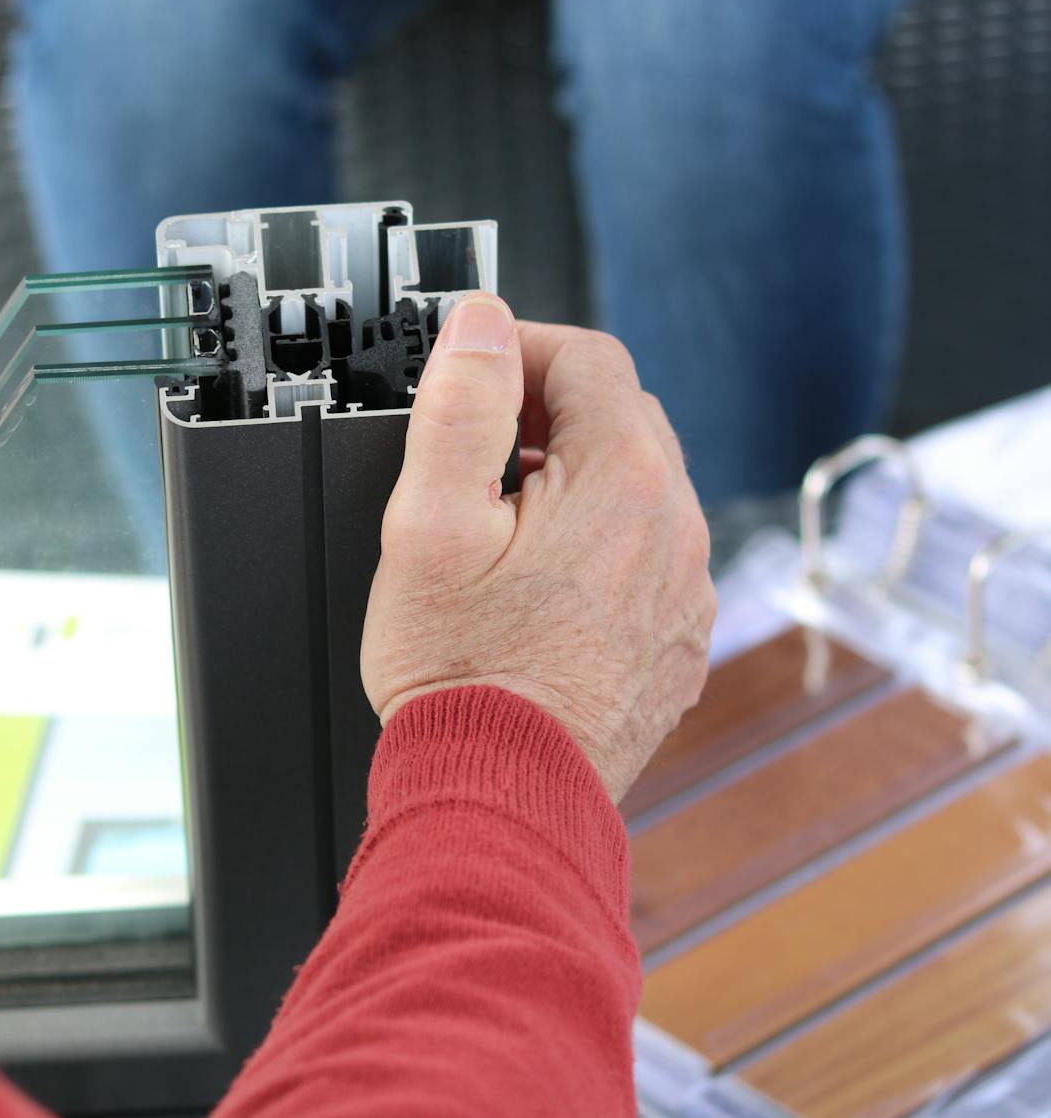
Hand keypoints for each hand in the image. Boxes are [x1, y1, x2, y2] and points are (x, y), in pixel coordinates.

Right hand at [361, 297, 714, 800]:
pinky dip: (602, 551)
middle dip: (549, 415)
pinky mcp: (680, 641)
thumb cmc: (462, 673)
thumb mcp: (429, 521)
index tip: (472, 376)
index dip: (520, 349)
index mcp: (624, 478)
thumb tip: (484, 324)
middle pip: (622, 416)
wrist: (504, 793)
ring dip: (578, 484)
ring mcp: (688, 589)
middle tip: (475, 454)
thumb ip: (461, 404)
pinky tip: (541, 591)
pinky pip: (650, 560)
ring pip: (641, 490)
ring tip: (500, 530)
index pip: (587, 355)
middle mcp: (677, 527)